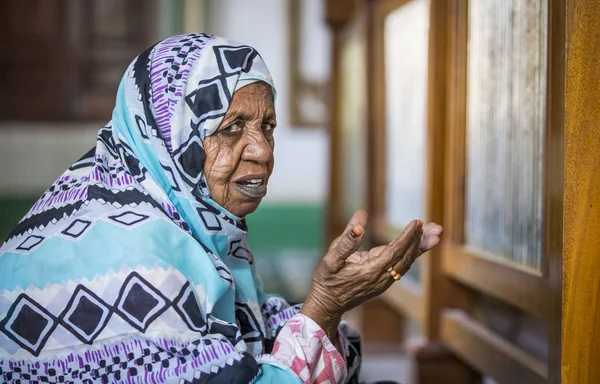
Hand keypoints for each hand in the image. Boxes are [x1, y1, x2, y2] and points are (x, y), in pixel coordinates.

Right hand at [300, 210, 442, 336]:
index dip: (407, 237)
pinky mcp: (384, 281)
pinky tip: (420, 243)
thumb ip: (347, 239)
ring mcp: (384, 282)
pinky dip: (413, 254)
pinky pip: (402, 266)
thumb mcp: (330, 259)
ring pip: (407, 262)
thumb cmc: (327, 279)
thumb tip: (361, 217)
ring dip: (421, 247)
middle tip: (436, 227)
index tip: (417, 223)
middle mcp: (381, 278)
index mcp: (369, 272)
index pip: (394, 252)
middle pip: (406, 258)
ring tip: (435, 232)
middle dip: (421, 241)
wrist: (328, 304)